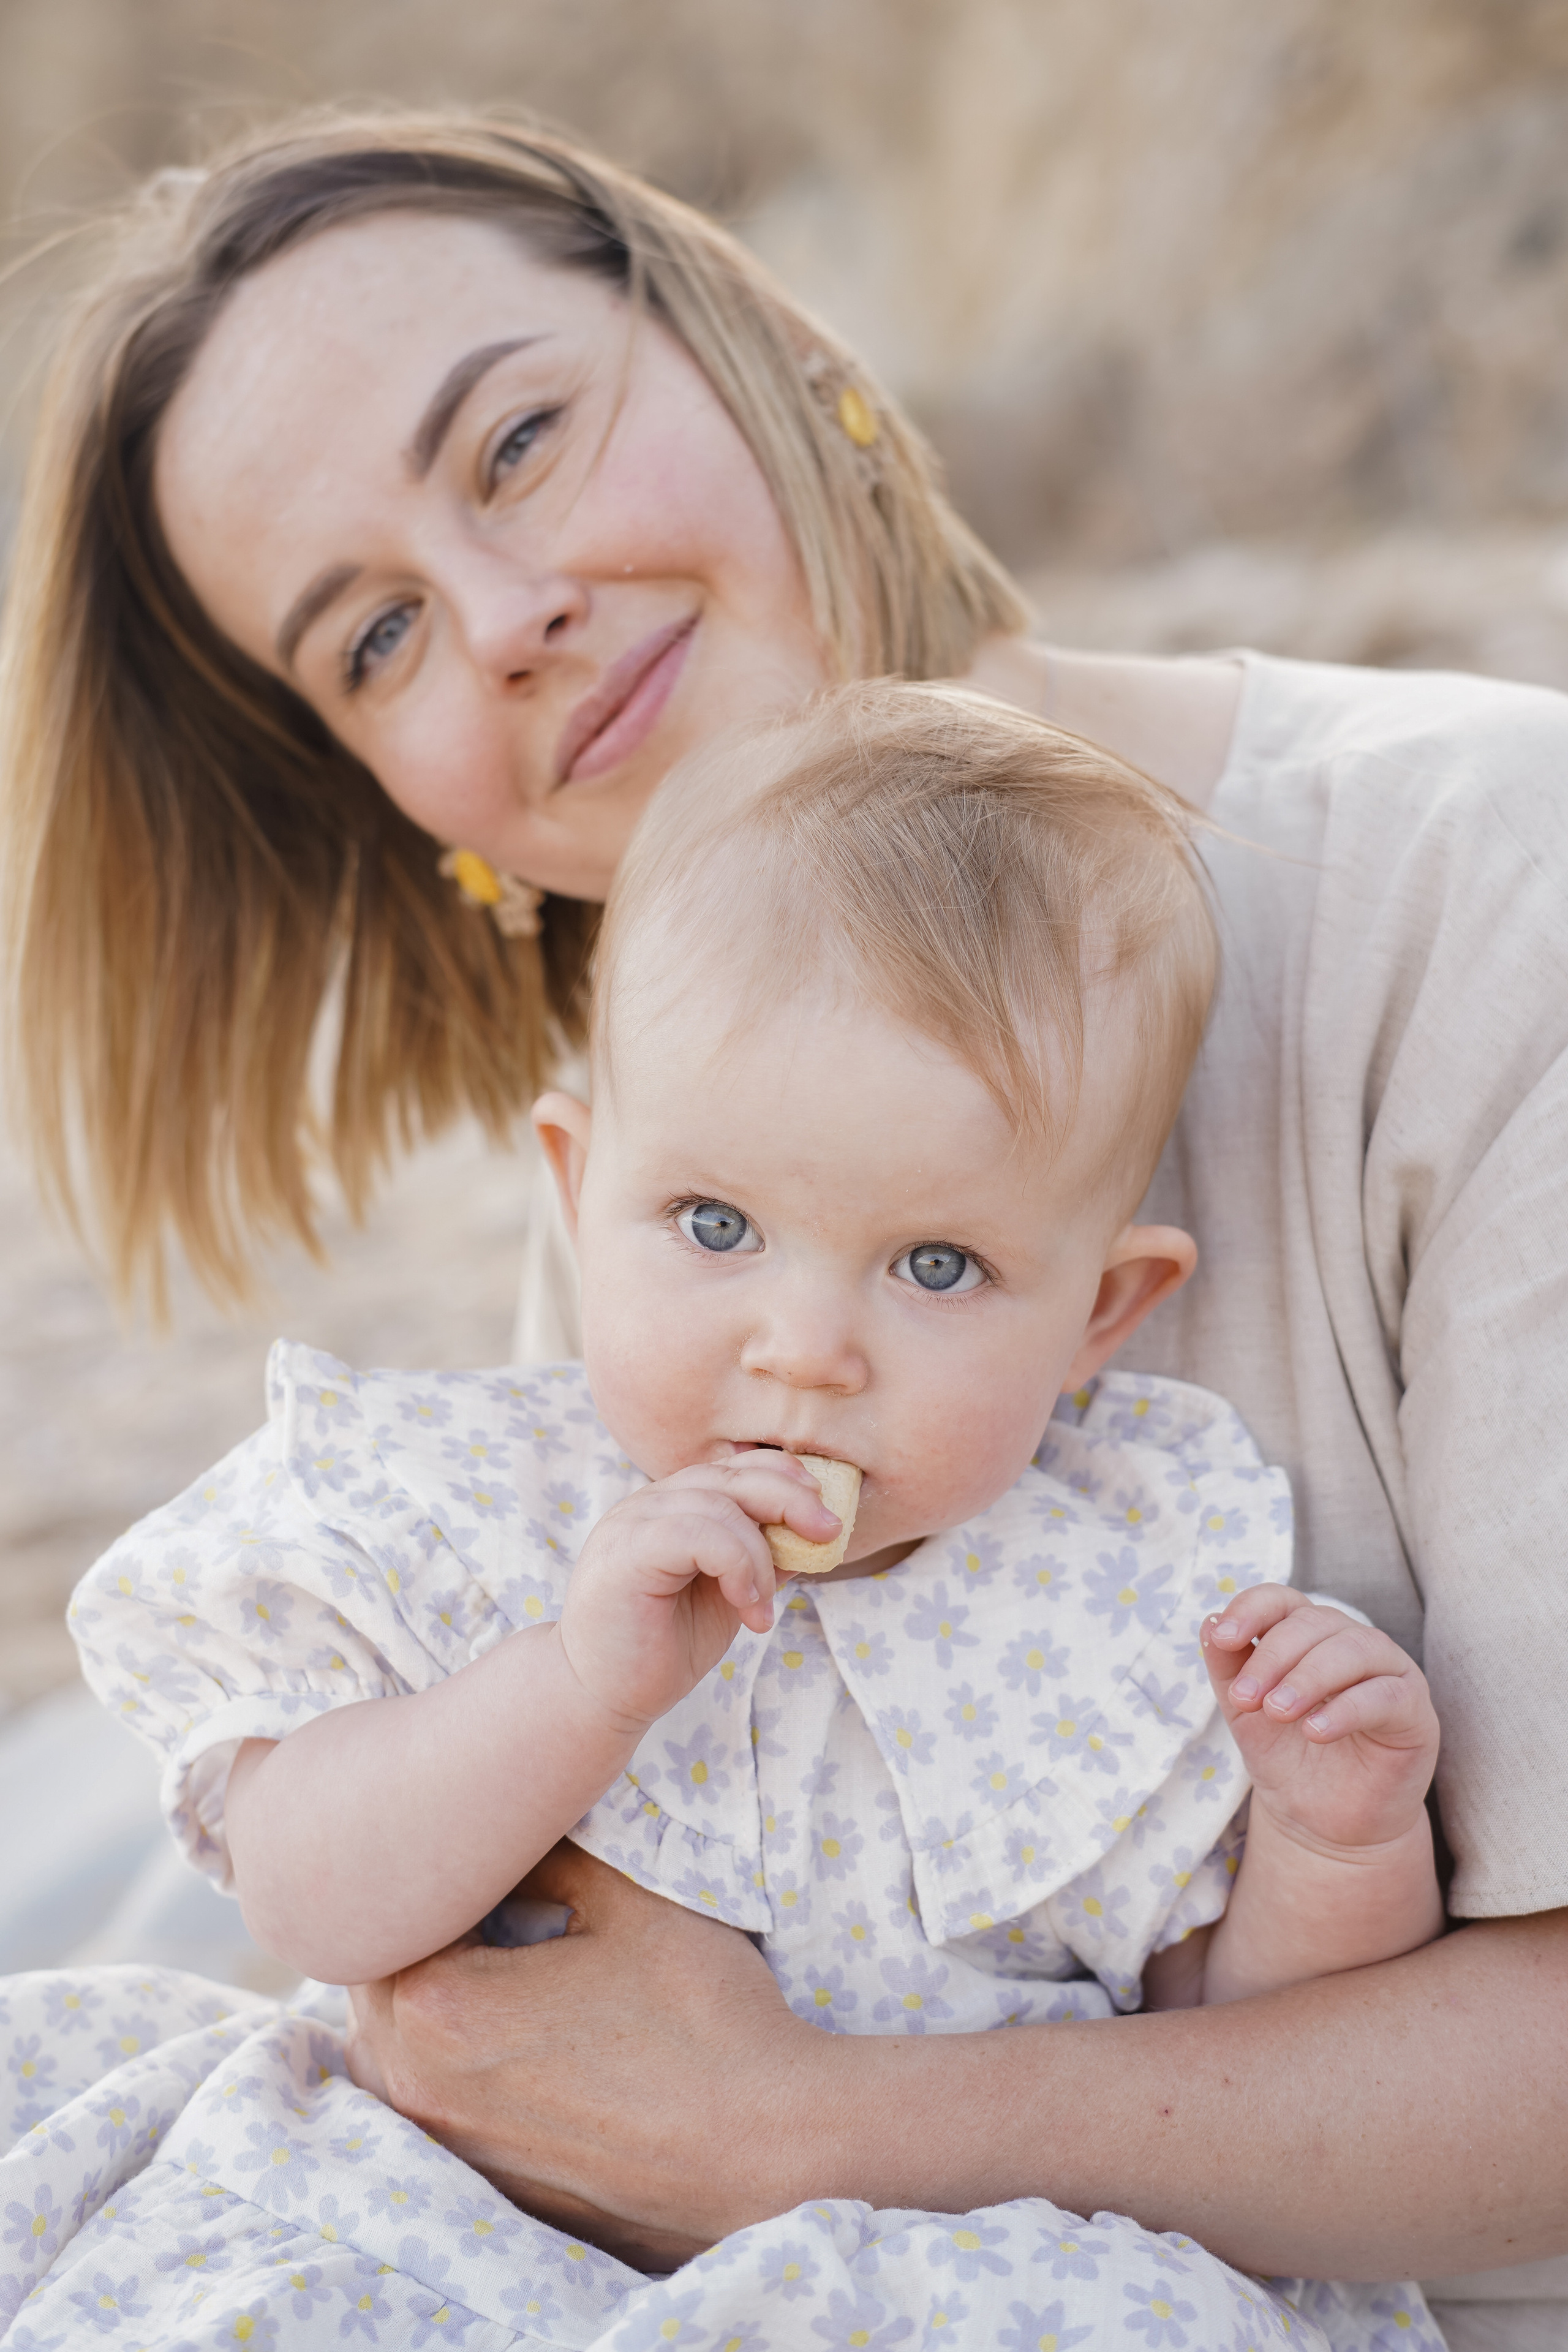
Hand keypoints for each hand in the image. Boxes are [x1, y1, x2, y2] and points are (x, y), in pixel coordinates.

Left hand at [344, 1843, 817, 2268]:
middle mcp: (420, 2090)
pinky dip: (447, 2068)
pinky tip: (511, 2039)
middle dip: (414, 1935)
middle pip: (373, 1988)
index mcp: (440, 2007)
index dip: (423, 1874)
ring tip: (488, 1963)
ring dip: (420, 2005)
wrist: (769, 2145)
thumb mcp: (626, 1899)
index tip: (471, 1853)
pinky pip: (429, 2110)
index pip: (380, 1918)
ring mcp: (451, 2150)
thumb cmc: (702, 2012)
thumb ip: (542, 1852)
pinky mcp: (487, 2188)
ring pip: (389, 2054)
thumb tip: (501, 1828)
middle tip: (479, 1897)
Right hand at [557, 1454, 837, 1730]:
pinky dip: (737, 1565)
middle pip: (733, 1474)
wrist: (602, 1694)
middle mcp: (650, 1502)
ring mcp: (632, 1521)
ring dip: (761, 1554)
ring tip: (763, 1605)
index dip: (786, 1478)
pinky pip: (695, 1533)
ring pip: (718, 1503)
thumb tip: (816, 1535)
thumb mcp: (729, 1595)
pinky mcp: (624, 1551)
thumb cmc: (664, 1645)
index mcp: (673, 1504)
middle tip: (830, 1534)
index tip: (825, 1514)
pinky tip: (747, 1606)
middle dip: (791, 1499)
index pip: (736, 1466)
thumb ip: (762, 1559)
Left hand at [1201, 1585, 1438, 1853]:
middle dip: (1273, 1657)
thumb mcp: (1245, 1714)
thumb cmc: (1287, 1759)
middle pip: (1313, 1622)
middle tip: (1246, 1700)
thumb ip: (1228, 1669)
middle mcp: (1351, 1642)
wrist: (1323, 1824)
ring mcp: (1388, 1671)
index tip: (1223, 1639)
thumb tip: (1209, 1623)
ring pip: (1353, 1649)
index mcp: (1309, 1635)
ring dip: (1308, 1678)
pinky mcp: (1414, 1710)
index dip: (1251, 1609)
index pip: (1282, 1600)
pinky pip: (1385, 1695)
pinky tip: (1315, 1731)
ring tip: (1277, 1712)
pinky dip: (1346, 1709)